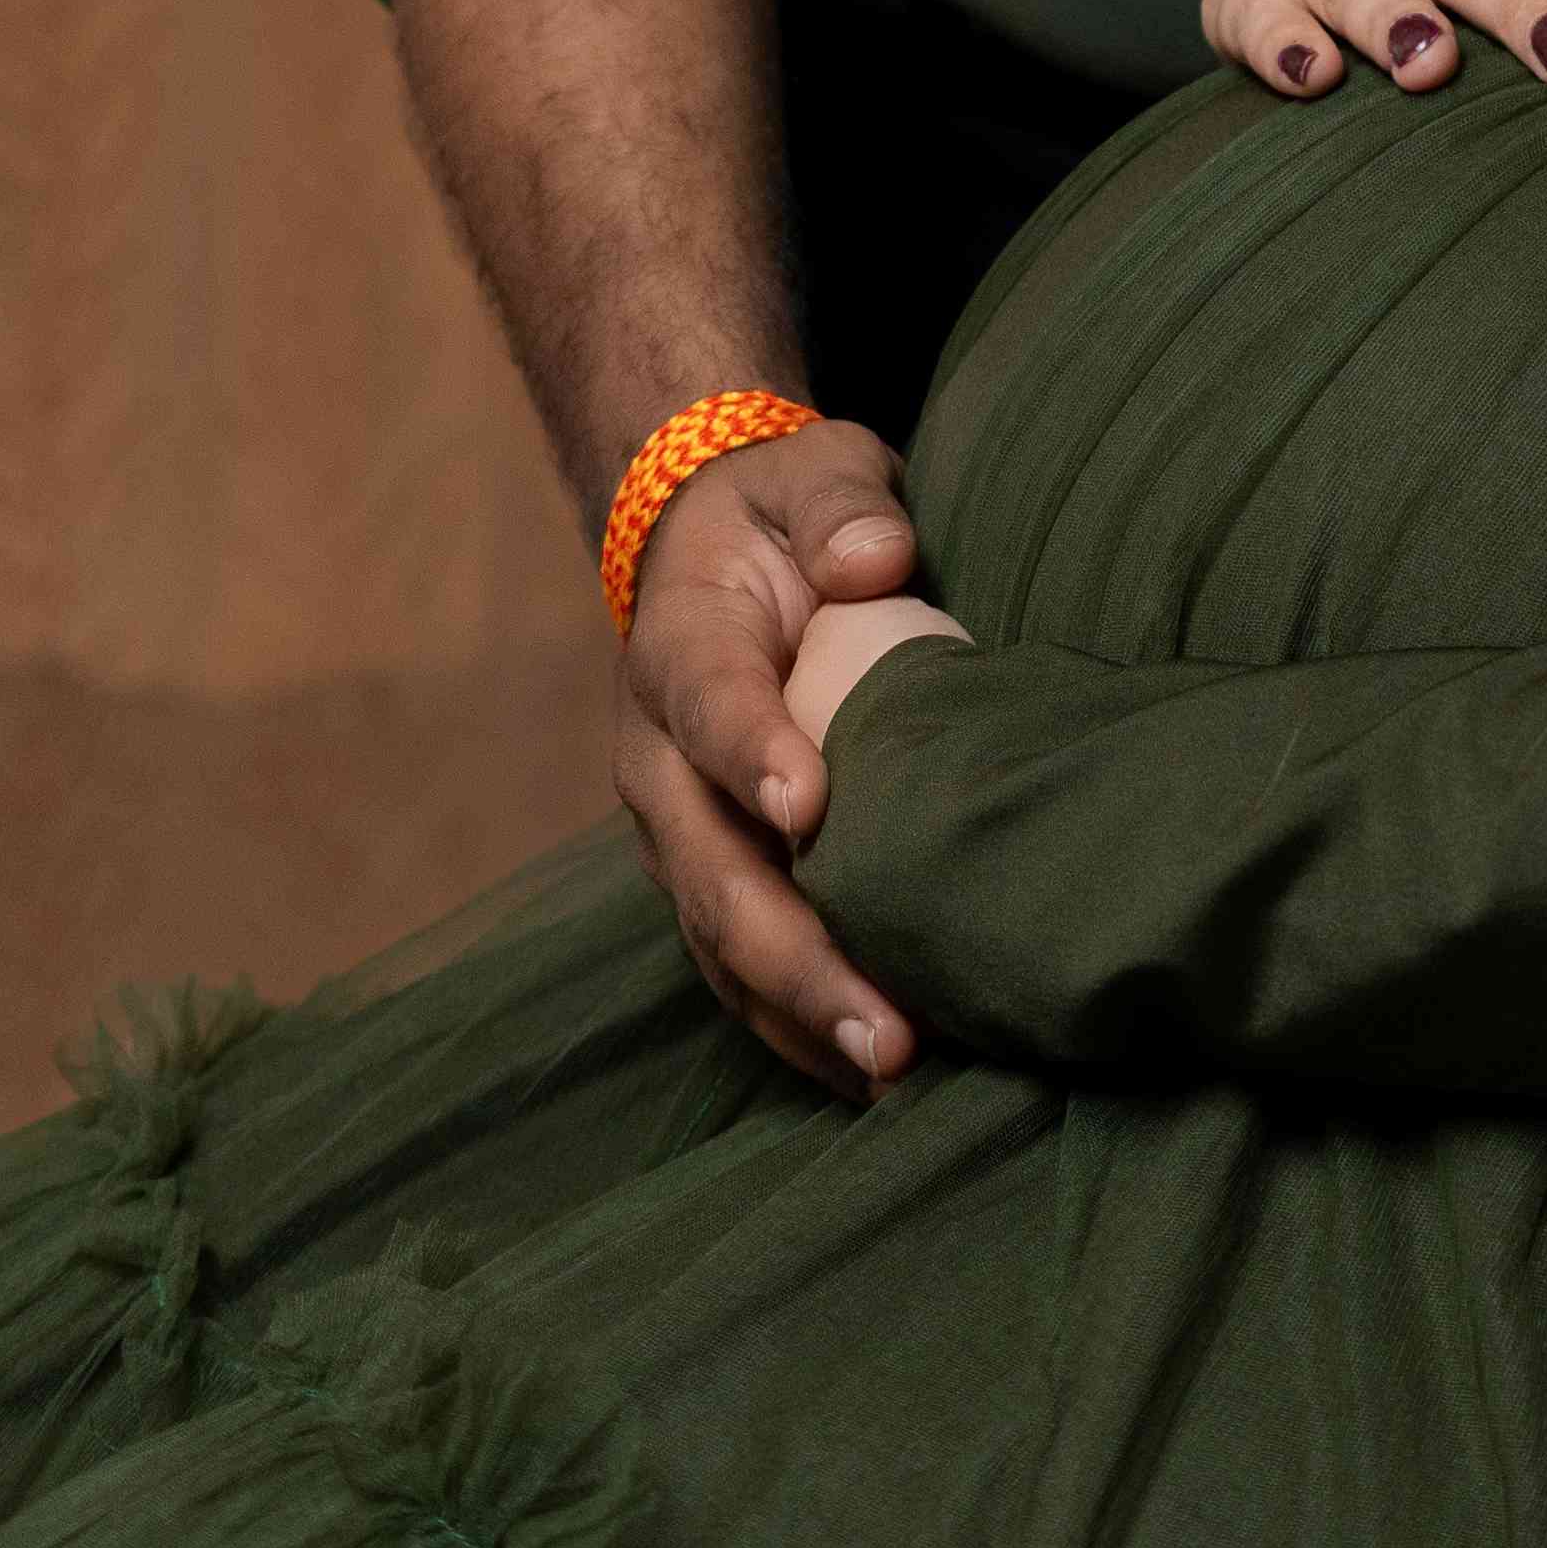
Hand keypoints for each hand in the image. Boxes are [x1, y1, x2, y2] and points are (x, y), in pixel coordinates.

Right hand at [612, 411, 931, 1091]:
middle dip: (792, 949)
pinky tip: (868, 1076)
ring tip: (888, 1066)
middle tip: (883, 1022)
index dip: (752, 753)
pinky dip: (794, 1025)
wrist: (714, 557)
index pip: (708, 703)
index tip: (812, 808)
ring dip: (798, 1008)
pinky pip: (736, 969)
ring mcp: (678, 834)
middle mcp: (658, 759)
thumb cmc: (786, 517)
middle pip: (711, 864)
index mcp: (679, 647)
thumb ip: (841, 505)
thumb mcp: (816, 471)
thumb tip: (873, 559)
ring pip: (719, 938)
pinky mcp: (708, 880)